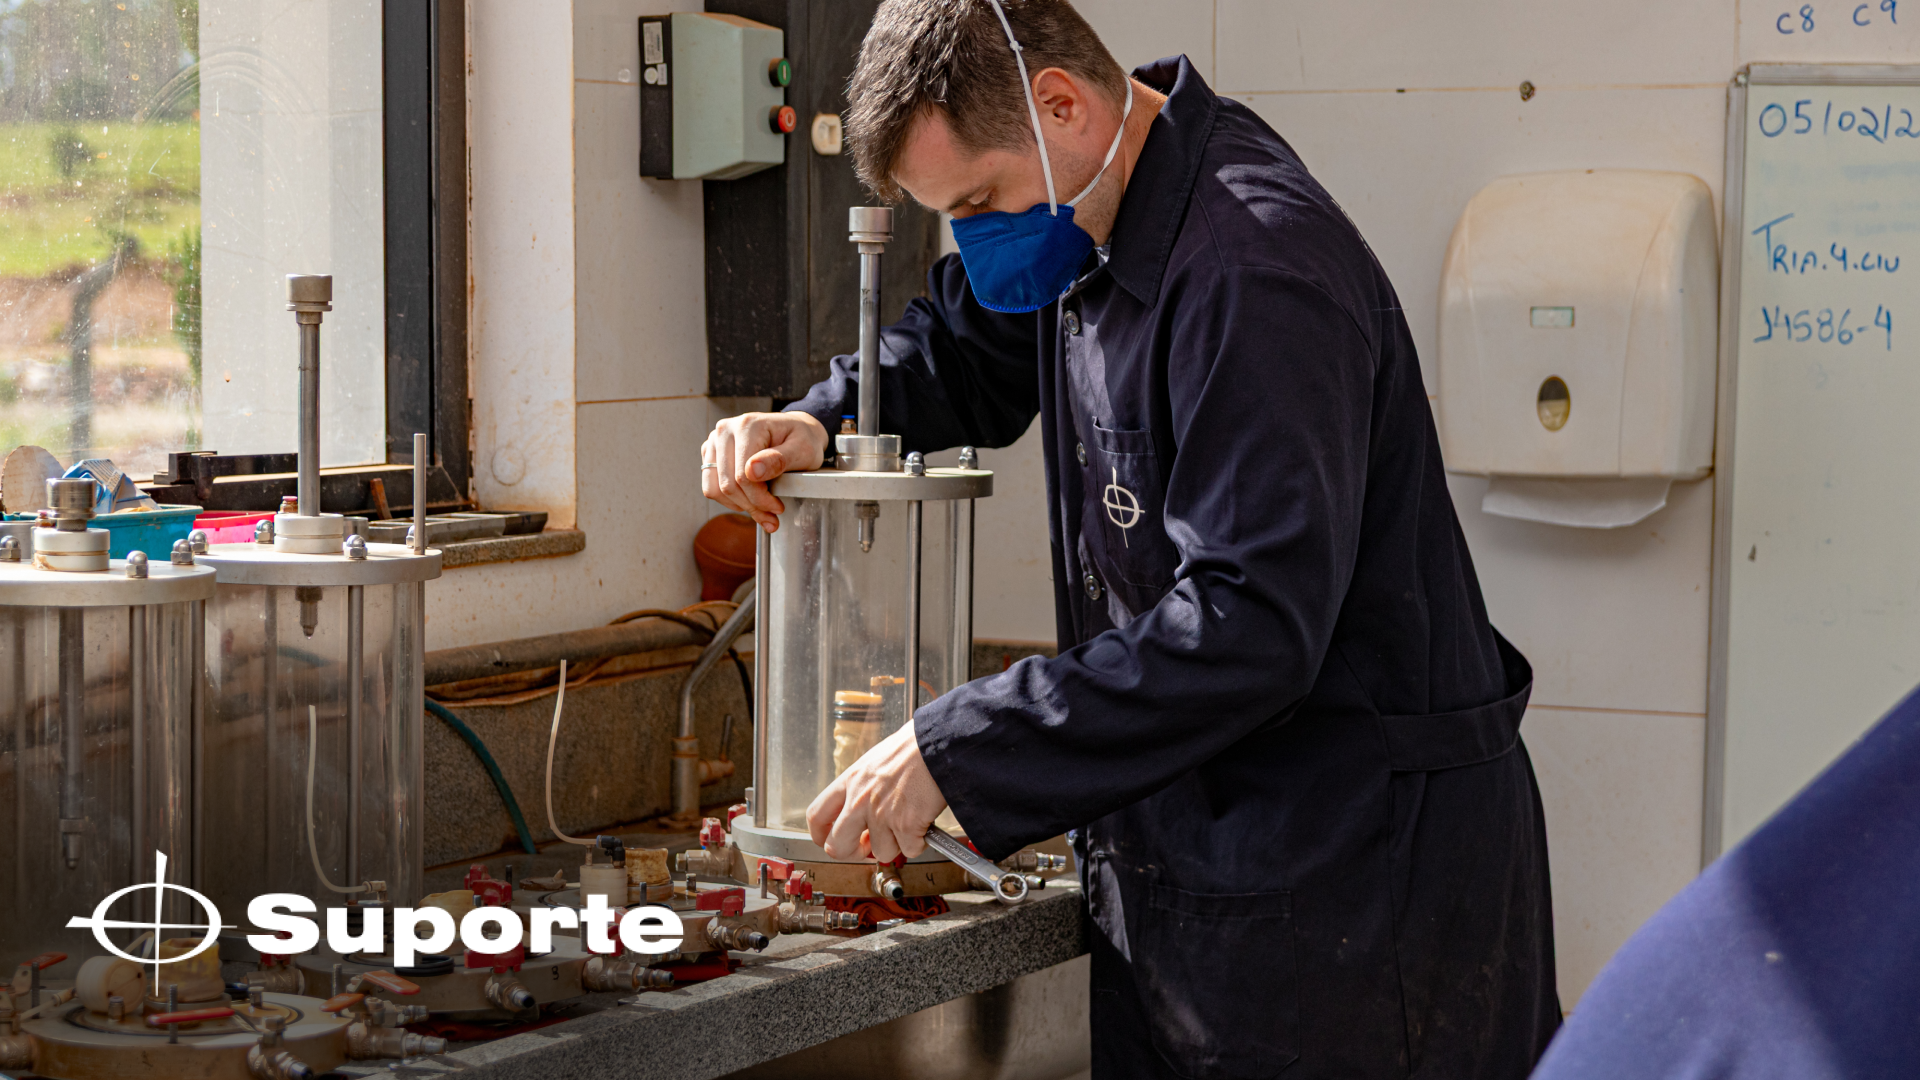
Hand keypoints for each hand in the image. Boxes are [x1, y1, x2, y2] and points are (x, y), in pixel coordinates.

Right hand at [700, 412, 828, 531]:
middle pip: (727, 485)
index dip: (760, 499)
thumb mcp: (802, 450)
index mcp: (747, 426)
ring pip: (715, 489)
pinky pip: (711, 487)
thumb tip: (752, 471)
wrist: (796, 431)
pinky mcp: (711, 454)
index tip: (778, 507)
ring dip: (739, 505)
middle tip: (772, 513)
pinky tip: (749, 498)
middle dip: (751, 505)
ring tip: (761, 507)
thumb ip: (779, 460)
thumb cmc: (802, 440)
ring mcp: (714, 441)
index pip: (742, 476)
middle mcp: (725, 430)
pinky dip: (729, 500)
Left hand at [807, 722, 946, 863]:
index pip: (816, 816)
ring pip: (880, 852)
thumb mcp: (874, 761)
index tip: (831, 839)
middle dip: (853, 854)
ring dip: (895, 845)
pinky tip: (923, 824)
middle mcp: (860, 800)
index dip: (821, 835)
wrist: (939, 744)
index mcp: (850, 781)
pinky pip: (909, 849)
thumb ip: (863, 786)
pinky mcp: (906, 825)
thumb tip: (864, 811)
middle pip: (836, 847)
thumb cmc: (913, 747)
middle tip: (867, 847)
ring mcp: (882, 814)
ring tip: (906, 825)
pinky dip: (918, 842)